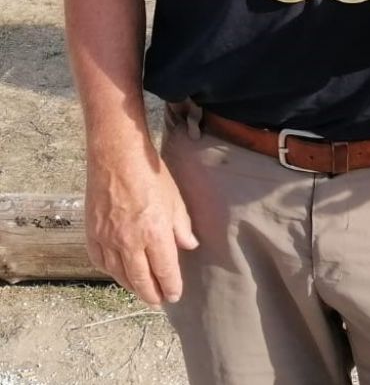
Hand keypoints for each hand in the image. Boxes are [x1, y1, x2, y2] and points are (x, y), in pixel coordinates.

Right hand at [84, 146, 198, 305]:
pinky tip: (118, 273)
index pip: (165, 271)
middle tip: (158, 301)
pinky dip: (111, 272)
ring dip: (131, 286)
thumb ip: (182, 226)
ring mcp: (108, 240)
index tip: (175, 295)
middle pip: (141, 280)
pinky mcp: (92, 234)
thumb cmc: (149, 173)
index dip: (171, 287)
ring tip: (141, 290)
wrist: (116, 156)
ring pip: (119, 275)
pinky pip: (101, 262)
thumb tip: (189, 246)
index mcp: (155, 233)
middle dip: (152, 294)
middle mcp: (130, 242)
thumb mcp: (174, 198)